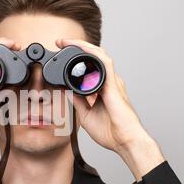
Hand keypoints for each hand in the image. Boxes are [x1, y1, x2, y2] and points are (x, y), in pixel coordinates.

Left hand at [56, 39, 164, 180]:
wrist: (124, 141)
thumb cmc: (110, 131)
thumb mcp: (86, 114)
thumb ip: (78, 101)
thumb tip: (67, 90)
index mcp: (101, 90)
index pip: (88, 69)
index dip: (75, 60)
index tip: (59, 55)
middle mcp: (108, 83)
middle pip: (93, 58)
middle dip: (76, 47)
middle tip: (60, 43)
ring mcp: (112, 82)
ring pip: (98, 55)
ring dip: (82, 46)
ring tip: (67, 42)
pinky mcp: (114, 83)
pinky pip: (104, 61)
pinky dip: (92, 52)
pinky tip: (81, 47)